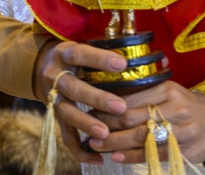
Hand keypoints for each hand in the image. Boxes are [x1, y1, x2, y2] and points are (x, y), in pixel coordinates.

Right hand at [35, 40, 128, 164]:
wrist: (43, 66)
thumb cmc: (79, 57)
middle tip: (121, 107)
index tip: (123, 64)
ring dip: (87, 124)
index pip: (82, 54)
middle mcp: (56, 76)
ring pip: (68, 114)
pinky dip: (80, 151)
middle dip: (97, 99)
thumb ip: (116, 52)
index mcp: (67, 54)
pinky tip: (98, 158)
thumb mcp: (89, 46)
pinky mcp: (55, 118)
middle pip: (74, 89)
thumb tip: (161, 60)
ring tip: (106, 134)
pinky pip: (65, 137)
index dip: (100, 60)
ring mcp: (54, 99)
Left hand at [86, 81, 204, 164]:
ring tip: (97, 145)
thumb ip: (143, 95)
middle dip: (107, 126)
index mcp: (168, 89)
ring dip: (115, 143)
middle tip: (89, 132)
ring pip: (141, 137)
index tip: (91, 112)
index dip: (107, 107)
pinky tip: (117, 157)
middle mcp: (176, 107)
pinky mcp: (185, 148)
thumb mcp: (168, 93)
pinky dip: (132, 156)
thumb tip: (105, 98)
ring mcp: (182, 129)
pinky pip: (153, 154)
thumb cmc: (185, 107)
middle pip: (133, 118)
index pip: (131, 98)